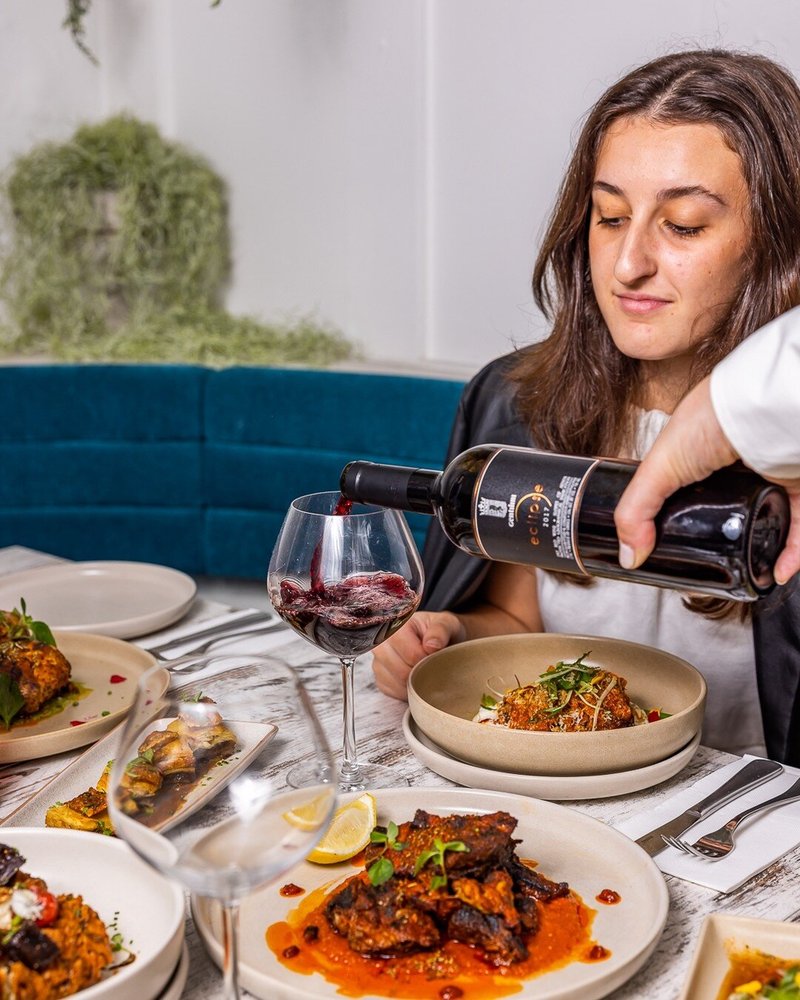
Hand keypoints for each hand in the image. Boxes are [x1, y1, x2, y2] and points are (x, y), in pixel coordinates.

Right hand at [371, 611, 464, 699]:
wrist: (436, 641)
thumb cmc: (440, 632)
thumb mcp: (447, 624)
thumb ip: (441, 630)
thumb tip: (431, 645)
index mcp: (397, 625)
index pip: (411, 654)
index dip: (427, 660)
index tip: (436, 657)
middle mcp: (382, 642)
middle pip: (401, 671)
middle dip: (422, 673)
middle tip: (433, 667)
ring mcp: (378, 661)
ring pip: (396, 683)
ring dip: (415, 683)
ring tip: (426, 672)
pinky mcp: (380, 678)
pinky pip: (393, 691)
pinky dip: (408, 691)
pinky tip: (417, 681)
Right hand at [614, 377, 799, 584]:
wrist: (765, 412)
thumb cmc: (712, 421)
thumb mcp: (659, 466)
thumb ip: (637, 509)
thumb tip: (629, 556)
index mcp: (698, 456)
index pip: (685, 495)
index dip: (677, 524)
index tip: (670, 552)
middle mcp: (735, 466)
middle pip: (724, 514)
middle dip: (716, 544)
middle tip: (705, 569)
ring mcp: (768, 478)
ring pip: (762, 523)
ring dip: (754, 552)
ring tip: (740, 575)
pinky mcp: (797, 489)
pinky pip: (796, 529)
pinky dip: (789, 554)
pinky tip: (776, 573)